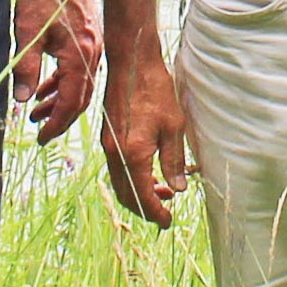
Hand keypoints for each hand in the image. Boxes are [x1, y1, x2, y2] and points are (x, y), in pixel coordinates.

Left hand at [12, 0, 101, 141]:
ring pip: (80, 84)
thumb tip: (22, 100)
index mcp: (79, 55)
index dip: (56, 123)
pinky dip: (63, 82)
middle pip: (80, 98)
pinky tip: (45, 86)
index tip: (41, 138)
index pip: (71, 102)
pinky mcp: (87, 36)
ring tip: (37, 111)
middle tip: (39, 130)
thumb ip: (26, 67)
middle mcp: (92, 53)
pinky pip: (79, 69)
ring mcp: (92, 44)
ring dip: (59, 100)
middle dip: (60, 117)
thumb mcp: (27, 31)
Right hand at [100, 51, 197, 227]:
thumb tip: (178, 188)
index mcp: (133, 154)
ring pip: (120, 183)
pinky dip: (132, 179)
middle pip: (126, 196)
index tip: (168, 222)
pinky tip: (150, 172)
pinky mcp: (108, 137)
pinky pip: (117, 169)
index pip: (142, 196)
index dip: (156, 213)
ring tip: (163, 191)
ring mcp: (108, 146)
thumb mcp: (174, 127)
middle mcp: (115, 154)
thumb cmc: (155, 90)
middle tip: (166, 214)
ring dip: (139, 193)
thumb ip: (173, 161)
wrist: (131, 63)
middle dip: (145, 209)